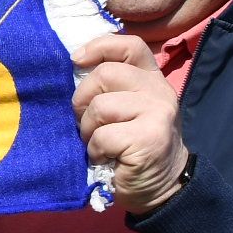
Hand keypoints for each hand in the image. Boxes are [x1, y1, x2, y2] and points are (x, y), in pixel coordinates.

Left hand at [72, 35, 189, 212]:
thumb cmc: (130, 146)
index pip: (130, 45)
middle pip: (106, 74)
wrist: (160, 187)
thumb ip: (109, 87)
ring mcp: (158, 113)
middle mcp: (159, 91)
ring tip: (98, 143)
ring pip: (101, 106)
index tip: (76, 61)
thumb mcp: (124, 109)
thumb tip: (72, 68)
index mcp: (151, 79)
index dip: (99, 47)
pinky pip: (103, 136)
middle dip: (83, 100)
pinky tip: (106, 158)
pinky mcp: (150, 138)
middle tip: (86, 122)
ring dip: (88, 130)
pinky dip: (95, 150)